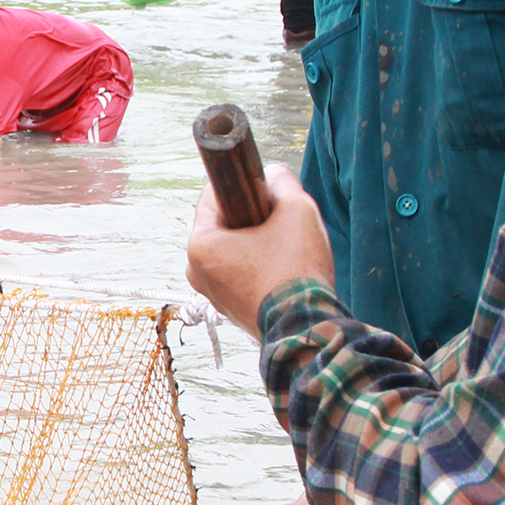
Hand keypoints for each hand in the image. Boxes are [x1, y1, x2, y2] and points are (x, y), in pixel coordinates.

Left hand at [186, 162, 334, 336]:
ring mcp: (211, 295)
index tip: (267, 191)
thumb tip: (274, 175)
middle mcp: (196, 271)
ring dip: (257, 245)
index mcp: (200, 244)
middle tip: (283, 224)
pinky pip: (241, 275)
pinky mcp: (230, 310)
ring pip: (234, 252)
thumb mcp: (297, 209)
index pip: (215, 196)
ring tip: (287, 251)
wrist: (307, 330)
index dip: (244, 187)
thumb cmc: (296, 269)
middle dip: (253, 219)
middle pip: (225, 225)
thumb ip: (283, 182)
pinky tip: (284, 272)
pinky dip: (259, 269)